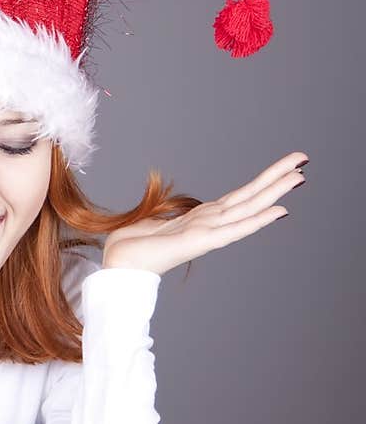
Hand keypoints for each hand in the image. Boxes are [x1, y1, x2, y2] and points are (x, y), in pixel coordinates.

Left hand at [101, 151, 308, 277]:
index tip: (286, 167)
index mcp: (203, 216)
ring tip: (299, 176)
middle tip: (303, 159)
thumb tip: (160, 195)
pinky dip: (257, 220)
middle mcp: (211, 223)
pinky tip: (279, 211)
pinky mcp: (201, 242)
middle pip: (251, 196)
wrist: (120, 263)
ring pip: (248, 207)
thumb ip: (164, 208)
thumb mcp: (153, 216)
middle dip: (277, 178)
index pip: (241, 195)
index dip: (264, 182)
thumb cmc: (133, 244)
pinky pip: (234, 229)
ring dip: (274, 192)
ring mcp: (208, 232)